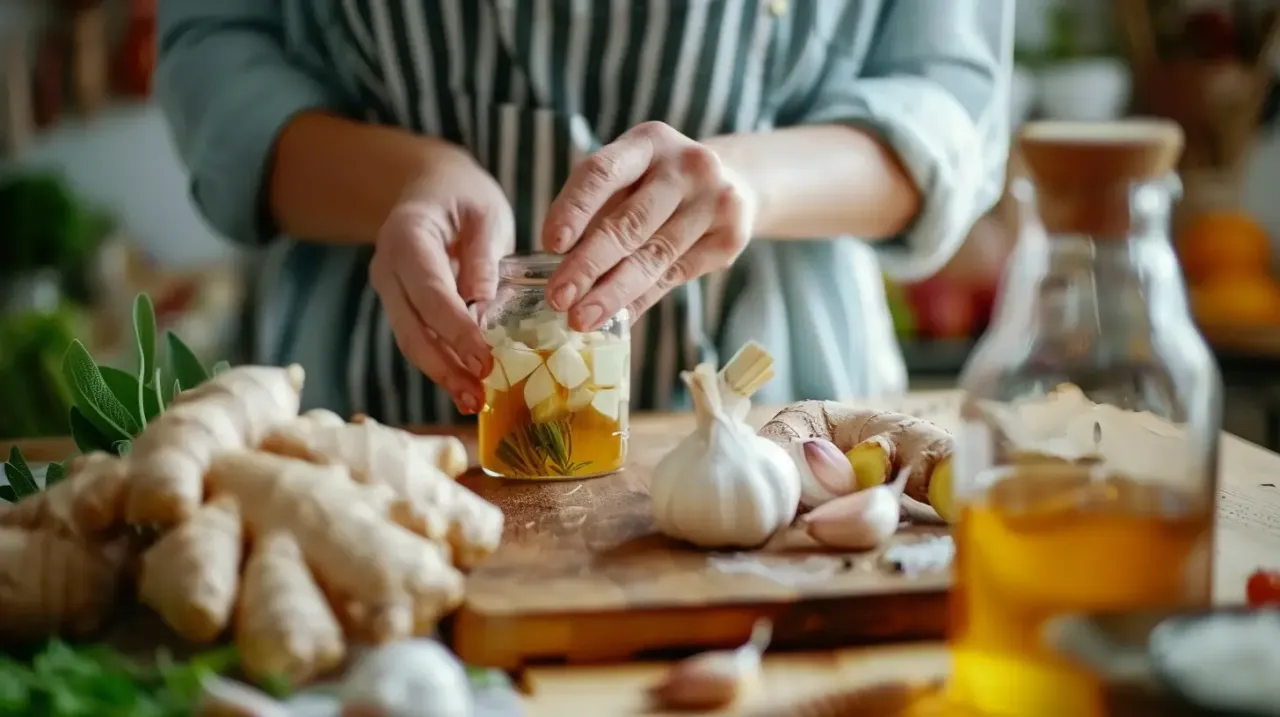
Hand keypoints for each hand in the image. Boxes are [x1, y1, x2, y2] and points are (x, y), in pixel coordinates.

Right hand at [369, 145, 513, 413]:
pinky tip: (466, 387)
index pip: (430, 294)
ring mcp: (390, 291)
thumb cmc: (463, 197)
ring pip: (411, 342)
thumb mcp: (485, 212)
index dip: (457, 331)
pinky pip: (419, 340)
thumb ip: (483, 255)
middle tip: (479, 395)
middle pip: (411, 329)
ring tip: (474, 401)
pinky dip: (442, 364)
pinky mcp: (402, 307)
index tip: (485, 360)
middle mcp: (388, 269)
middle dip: (445, 366)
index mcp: (407, 238)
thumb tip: (482, 304)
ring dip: (442, 375)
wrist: (430, 188)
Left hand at [542, 122, 755, 330]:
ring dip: (613, 294)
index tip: (551, 245)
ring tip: (583, 319)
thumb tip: (559, 275)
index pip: (602, 173)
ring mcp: (715, 199)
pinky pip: (676, 276)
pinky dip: (642, 300)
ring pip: (653, 257)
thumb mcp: (630, 178)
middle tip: (558, 299)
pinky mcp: (732, 235)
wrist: (734, 181)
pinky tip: (619, 317)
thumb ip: (597, 213)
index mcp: (648, 142)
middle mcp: (686, 165)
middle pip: (629, 223)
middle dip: (588, 266)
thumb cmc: (659, 185)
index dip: (574, 209)